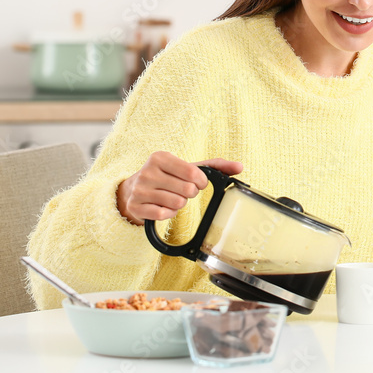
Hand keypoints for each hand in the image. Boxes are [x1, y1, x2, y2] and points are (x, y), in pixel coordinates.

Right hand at [116, 154, 242, 225]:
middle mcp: (147, 171)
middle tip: (182, 191)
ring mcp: (140, 190)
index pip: (194, 173)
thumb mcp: (187, 167)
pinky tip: (163, 207)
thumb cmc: (167, 177)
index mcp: (161, 157)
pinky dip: (169, 214)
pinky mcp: (136, 207)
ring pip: (177, 204)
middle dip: (189, 194)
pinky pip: (164, 215)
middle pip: (187, 191)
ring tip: (172, 197)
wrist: (132, 190)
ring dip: (180, 204)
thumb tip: (240, 166)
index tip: (197, 183)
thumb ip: (215, 166)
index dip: (201, 182)